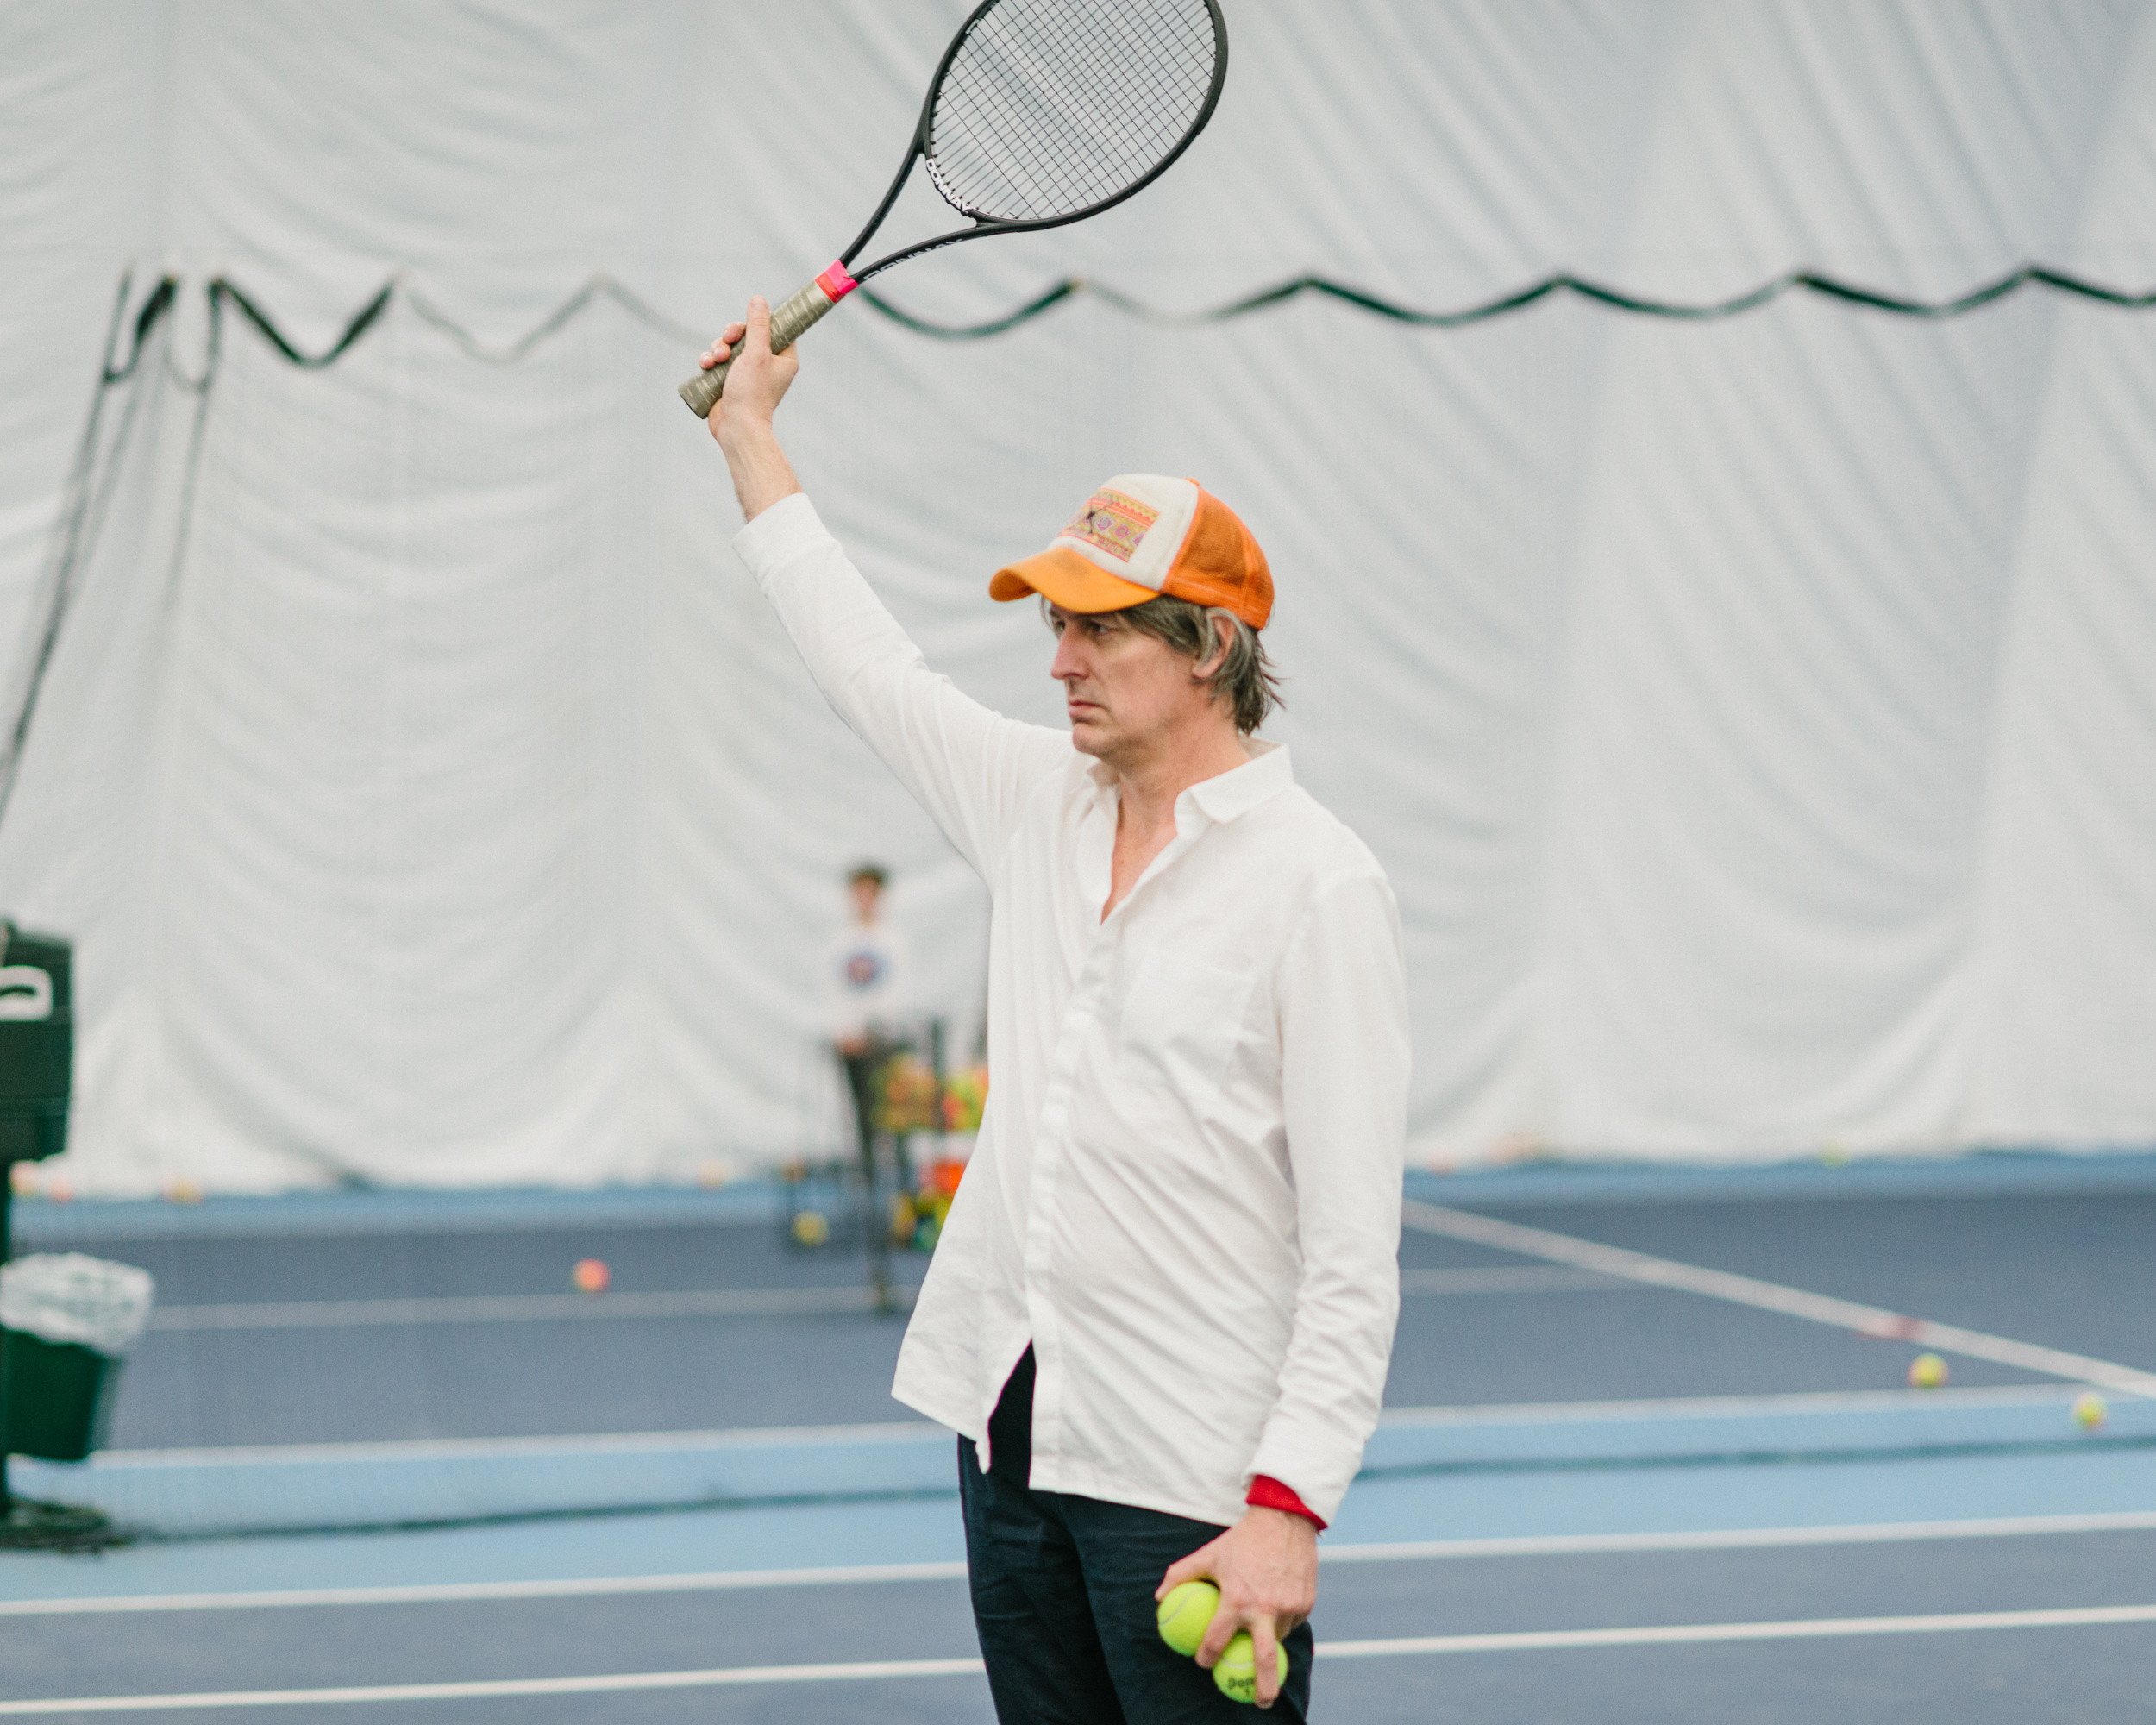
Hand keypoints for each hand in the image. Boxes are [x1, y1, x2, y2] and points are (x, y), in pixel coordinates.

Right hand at [700, 297, 803, 520]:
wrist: (737, 429)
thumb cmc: (752, 394)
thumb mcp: (756, 354)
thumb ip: (757, 326)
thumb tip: (759, 300)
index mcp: (784, 358)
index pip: (776, 328)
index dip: (761, 320)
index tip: (749, 318)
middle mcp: (768, 365)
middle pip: (748, 334)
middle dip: (732, 334)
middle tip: (727, 339)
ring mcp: (748, 374)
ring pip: (730, 346)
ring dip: (718, 347)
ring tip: (716, 358)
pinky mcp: (730, 381)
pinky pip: (718, 361)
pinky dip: (710, 360)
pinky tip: (706, 365)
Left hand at [1156, 1506, 1315, 1709]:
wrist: (1283, 1519)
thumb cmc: (1240, 1540)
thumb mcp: (1207, 1555)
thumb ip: (1180, 1575)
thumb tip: (1159, 1600)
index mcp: (1237, 1600)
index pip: (1217, 1641)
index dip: (1206, 1656)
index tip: (1204, 1662)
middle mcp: (1265, 1608)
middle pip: (1264, 1661)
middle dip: (1263, 1688)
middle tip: (1258, 1702)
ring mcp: (1289, 1607)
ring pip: (1279, 1637)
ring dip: (1269, 1640)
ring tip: (1261, 1630)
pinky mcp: (1306, 1602)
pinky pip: (1293, 1621)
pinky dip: (1283, 1621)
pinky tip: (1277, 1607)